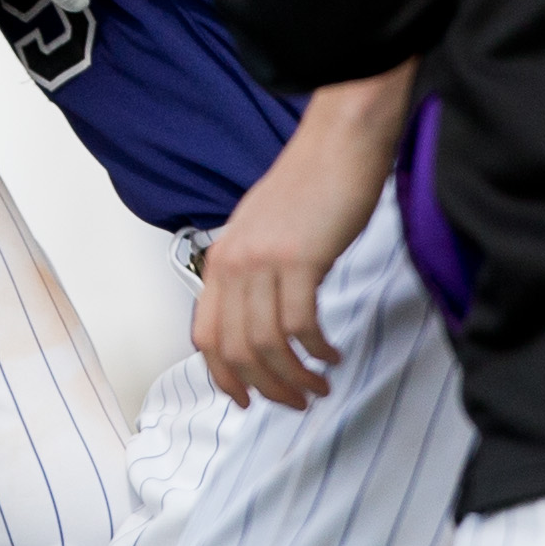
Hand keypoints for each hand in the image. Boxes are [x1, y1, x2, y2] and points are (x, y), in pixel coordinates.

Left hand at [196, 73, 409, 408]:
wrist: (339, 142)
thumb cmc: (311, 185)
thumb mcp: (263, 231)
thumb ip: (253, 273)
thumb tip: (259, 321)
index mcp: (221, 259)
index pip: (205, 336)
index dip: (224, 378)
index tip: (247, 402)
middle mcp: (234, 263)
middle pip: (236, 350)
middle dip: (266, 389)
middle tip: (297, 403)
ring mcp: (264, 260)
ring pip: (267, 344)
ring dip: (295, 377)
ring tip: (320, 387)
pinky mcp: (300, 258)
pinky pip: (300, 323)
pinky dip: (317, 349)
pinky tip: (332, 354)